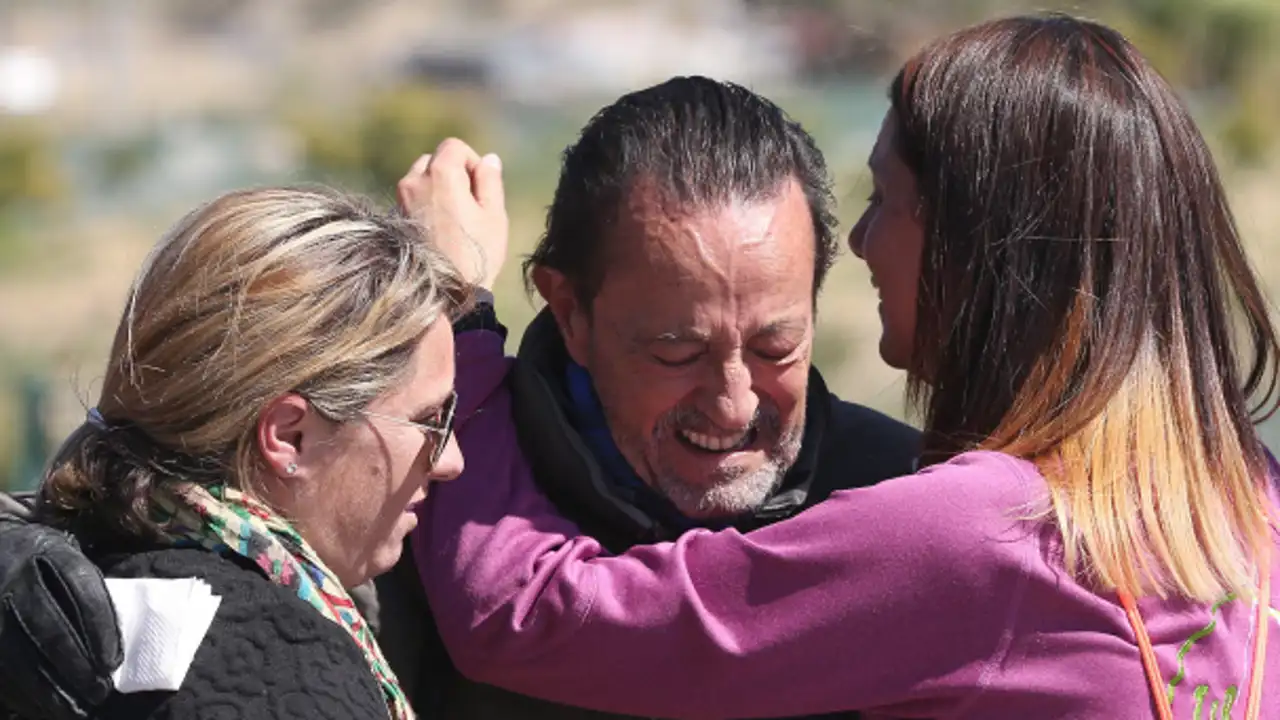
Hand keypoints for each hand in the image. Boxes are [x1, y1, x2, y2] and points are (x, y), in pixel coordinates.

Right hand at [0, 514, 121, 719]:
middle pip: (50, 628)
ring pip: (20, 654)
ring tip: (76, 711)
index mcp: (50, 553)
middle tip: (100, 692)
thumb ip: (89, 585)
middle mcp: (18, 578)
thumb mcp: (65, 554)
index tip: (113, 662)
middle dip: (77, 666)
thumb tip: (127, 631)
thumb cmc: (41, 559)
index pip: (82, 590)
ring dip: (50, 689)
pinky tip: (43, 707)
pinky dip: (23, 692)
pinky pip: (2, 666)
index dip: (101, 628)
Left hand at [397, 138, 508, 290]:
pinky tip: (440, 229)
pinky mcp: (396, 217)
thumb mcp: (494, 215)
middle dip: (453, 173)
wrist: (445, 292)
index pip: (454, 146)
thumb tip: (488, 159)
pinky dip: (426, 204)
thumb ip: (491, 180)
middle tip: (469, 204)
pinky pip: (413, 198)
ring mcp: (401, 199)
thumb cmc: (477, 253)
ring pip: (421, 178)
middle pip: (435, 160)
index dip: (471, 161)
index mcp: (441, 173)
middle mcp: (415, 180)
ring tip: (454, 218)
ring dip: (438, 189)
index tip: (480, 187)